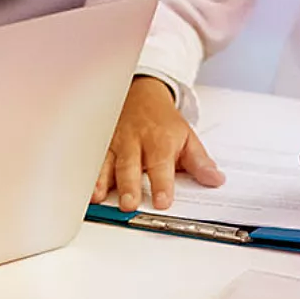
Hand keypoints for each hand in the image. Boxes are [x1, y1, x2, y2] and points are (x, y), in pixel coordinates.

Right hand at [93, 76, 222, 211]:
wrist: (142, 94)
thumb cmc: (162, 121)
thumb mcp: (187, 137)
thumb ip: (199, 162)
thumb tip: (215, 179)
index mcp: (160, 141)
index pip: (161, 165)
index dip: (161, 184)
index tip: (162, 201)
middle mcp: (135, 142)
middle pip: (131, 165)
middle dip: (129, 185)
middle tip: (129, 204)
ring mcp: (115, 142)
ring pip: (107, 162)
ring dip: (103, 180)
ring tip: (100, 197)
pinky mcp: (101, 144)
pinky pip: (92, 158)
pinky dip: (87, 172)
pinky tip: (84, 187)